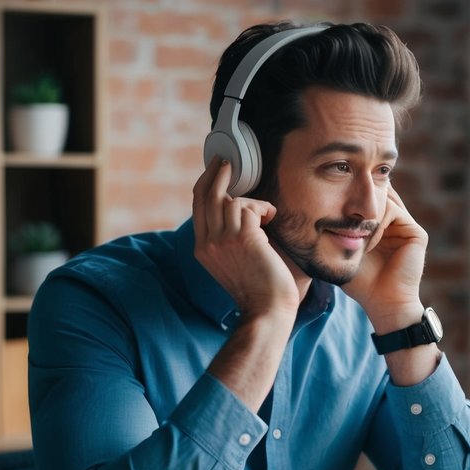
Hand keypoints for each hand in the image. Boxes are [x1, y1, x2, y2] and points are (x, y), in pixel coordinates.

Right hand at [191, 158, 298, 319]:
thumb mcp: (232, 263)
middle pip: (206, 195)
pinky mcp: (243, 238)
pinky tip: (271, 219)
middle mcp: (208, 243)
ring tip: (266, 216)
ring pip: (231, 201)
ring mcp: (223, 240)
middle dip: (217, 173)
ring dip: (253, 204)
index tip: (215, 169)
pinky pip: (249, 207)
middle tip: (227, 160)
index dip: (206, 184)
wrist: (267, 309)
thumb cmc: (259, 288)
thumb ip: (227, 239)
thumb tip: (234, 211)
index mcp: (202, 249)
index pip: (198, 207)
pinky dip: (263, 209)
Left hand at [342, 186, 427, 329]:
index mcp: (382, 230)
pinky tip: (367, 241)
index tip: (331, 210)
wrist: (384, 304)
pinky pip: (394, 212)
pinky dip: (378, 221)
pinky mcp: (416, 233)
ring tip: (353, 235)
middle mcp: (396, 226)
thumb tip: (319, 213)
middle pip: (376, 198)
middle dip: (356, 203)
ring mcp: (407, 229)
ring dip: (365, 216)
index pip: (367, 204)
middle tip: (337, 213)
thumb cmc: (362, 284)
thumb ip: (338, 233)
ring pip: (383, 202)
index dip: (350, 202)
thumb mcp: (344, 254)